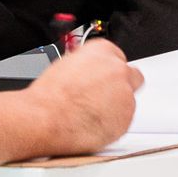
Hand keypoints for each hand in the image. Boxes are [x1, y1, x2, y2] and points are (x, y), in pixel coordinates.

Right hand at [26, 39, 142, 152]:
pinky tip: (92, 125)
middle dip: (122, 85)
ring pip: (128, 100)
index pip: (116, 55)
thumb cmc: (50, 96)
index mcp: (102, 51)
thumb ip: (85, 66)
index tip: (102, 77)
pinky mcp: (127, 118)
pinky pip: (124, 120)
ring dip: (115, 107)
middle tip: (103, 97)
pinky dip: (113, 124)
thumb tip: (87, 72)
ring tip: (89, 114)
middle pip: (131, 75)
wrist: (46, 119)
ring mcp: (125, 95)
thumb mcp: (64, 66)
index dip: (108, 69)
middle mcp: (117, 70)